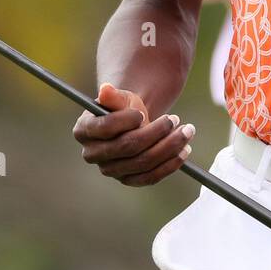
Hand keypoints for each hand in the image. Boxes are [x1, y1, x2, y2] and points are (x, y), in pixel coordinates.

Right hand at [72, 82, 195, 187]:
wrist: (133, 123)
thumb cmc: (123, 107)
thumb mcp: (120, 97)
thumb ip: (113, 95)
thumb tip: (105, 89)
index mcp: (84, 130)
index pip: (105, 127)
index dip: (126, 120)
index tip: (142, 113)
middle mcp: (92, 154)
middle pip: (127, 146)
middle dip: (155, 132)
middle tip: (175, 119)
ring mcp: (110, 170)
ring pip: (143, 163)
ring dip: (169, 147)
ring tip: (187, 131)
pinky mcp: (128, 180)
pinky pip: (150, 177)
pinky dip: (170, 165)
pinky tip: (185, 150)